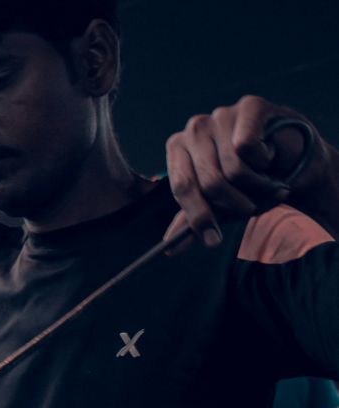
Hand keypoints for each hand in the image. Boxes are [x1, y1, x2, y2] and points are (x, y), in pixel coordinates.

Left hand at [166, 96, 331, 245]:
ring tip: (265, 185)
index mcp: (178, 150)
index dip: (200, 216)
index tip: (213, 240)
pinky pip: (248, 147)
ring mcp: (220, 115)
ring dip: (256, 186)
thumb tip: (170, 247)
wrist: (291, 155)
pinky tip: (267, 157)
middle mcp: (193, 128)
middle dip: (235, 204)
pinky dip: (263, 161)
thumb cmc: (248, 179)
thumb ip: (195, 220)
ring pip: (233, 169)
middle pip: (210, 182)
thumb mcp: (220, 203)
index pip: (182, 187)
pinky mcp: (248, 106)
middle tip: (250, 209)